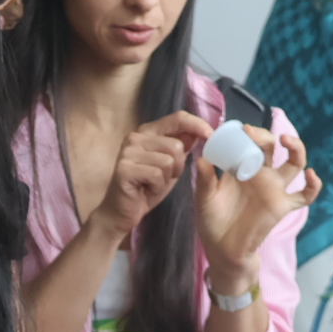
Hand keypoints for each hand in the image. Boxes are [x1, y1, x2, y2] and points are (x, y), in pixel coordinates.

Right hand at [94, 110, 216, 238]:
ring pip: (168, 160)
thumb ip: (181, 148)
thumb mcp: (169, 166)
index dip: (197, 125)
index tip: (211, 135)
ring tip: (153, 184)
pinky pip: (156, 174)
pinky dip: (157, 187)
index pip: (177, 118)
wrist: (121, 213)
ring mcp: (128, 152)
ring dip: (167, 178)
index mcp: (148, 132)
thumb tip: (198, 132)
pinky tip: (146, 190)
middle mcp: (136, 137)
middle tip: (164, 177)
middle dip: (178, 166)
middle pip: (176, 145)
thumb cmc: (145, 189)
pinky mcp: (125, 169)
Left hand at [194, 125, 321, 289]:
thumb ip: (205, 180)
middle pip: (272, 147)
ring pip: (294, 164)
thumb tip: (201, 159)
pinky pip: (305, 196)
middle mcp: (261, 175)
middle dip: (265, 136)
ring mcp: (274, 189)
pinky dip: (313, 186)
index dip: (249, 134)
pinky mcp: (283, 206)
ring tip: (285, 140)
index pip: (250, 143)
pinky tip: (311, 175)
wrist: (222, 250)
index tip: (240, 130)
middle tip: (252, 134)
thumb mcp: (204, 199)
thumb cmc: (212, 222)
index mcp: (241, 169)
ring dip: (296, 149)